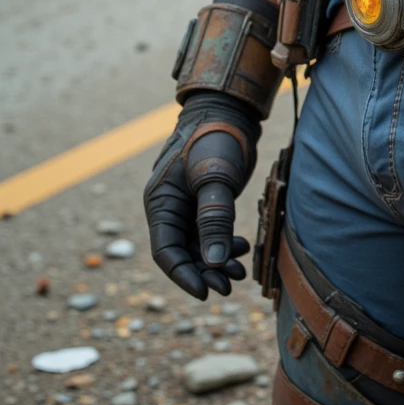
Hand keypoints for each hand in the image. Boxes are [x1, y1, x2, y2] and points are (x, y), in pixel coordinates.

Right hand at [143, 92, 259, 300]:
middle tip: (229, 286)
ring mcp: (187, 206)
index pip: (165, 250)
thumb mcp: (214, 177)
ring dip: (217, 261)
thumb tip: (212, 261)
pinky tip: (242, 248)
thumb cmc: (216, 138)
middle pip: (182, 252)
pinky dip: (224, 244)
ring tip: (240, 271)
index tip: (205, 293)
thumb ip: (214, 217)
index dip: (183, 275)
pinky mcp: (205, 202)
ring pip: (198, 246)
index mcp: (160, 201)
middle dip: (204, 272)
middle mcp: (169, 207)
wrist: (230, 111)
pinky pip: (210, 233)